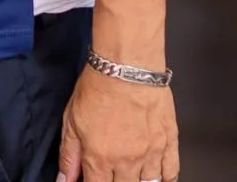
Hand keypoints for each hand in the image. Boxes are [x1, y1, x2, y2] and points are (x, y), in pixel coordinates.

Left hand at [58, 67, 179, 181]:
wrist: (126, 67)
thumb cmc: (98, 88)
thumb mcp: (71, 121)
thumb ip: (69, 155)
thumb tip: (65, 179)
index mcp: (99, 157)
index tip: (90, 179)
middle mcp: (127, 161)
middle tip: (110, 172)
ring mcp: (151, 154)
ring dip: (138, 181)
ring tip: (129, 174)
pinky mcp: (169, 143)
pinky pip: (171, 172)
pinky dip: (164, 178)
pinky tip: (156, 177)